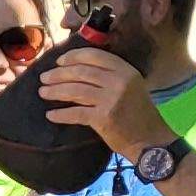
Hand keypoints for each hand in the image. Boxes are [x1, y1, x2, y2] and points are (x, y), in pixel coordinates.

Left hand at [35, 47, 170, 157]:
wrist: (152, 140)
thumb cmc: (138, 113)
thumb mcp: (131, 86)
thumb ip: (110, 76)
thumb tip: (76, 68)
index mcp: (126, 71)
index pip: (94, 56)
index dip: (73, 57)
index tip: (59, 62)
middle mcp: (119, 82)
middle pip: (81, 72)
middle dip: (58, 74)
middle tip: (44, 78)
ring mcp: (111, 100)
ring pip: (75, 90)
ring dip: (55, 91)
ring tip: (43, 92)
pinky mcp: (103, 118)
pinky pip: (75, 113)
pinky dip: (60, 114)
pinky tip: (50, 114)